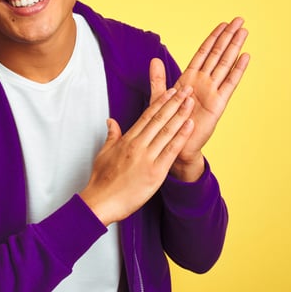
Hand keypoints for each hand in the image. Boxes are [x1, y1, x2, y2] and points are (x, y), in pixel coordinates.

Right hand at [80, 86, 195, 225]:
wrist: (99, 202)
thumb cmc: (101, 181)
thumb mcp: (104, 153)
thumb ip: (112, 136)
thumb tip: (111, 121)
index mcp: (127, 140)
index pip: (147, 115)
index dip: (161, 102)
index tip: (171, 91)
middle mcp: (138, 145)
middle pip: (159, 119)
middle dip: (174, 102)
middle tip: (186, 89)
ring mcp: (147, 158)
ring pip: (167, 131)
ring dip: (180, 115)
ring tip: (190, 101)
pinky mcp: (155, 172)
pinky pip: (171, 151)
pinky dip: (181, 137)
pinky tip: (189, 125)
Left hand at [150, 17, 249, 181]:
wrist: (175, 145)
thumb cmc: (168, 123)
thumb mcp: (160, 97)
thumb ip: (158, 79)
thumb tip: (154, 59)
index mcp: (190, 79)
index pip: (203, 53)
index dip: (213, 38)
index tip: (222, 24)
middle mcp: (203, 83)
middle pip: (218, 54)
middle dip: (228, 36)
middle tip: (239, 20)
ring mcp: (212, 91)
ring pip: (225, 64)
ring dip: (235, 47)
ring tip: (244, 31)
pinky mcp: (218, 103)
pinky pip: (229, 83)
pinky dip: (237, 69)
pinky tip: (245, 57)